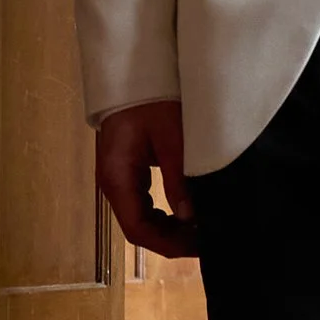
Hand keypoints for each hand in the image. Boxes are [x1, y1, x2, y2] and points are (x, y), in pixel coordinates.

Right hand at [96, 99, 198, 258]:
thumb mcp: (171, 138)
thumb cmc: (151, 100)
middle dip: (172, 240)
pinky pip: (144, 203)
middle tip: (207, 241)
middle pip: (138, 228)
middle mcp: (113, 184)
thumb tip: (191, 217)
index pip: (137, 229)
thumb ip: (179, 179)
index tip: (199, 247)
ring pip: (141, 218)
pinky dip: (165, 214)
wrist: (134, 72)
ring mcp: (119, 178)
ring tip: (202, 231)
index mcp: (117, 178)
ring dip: (169, 229)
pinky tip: (188, 215)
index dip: (168, 244)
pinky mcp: (129, 171)